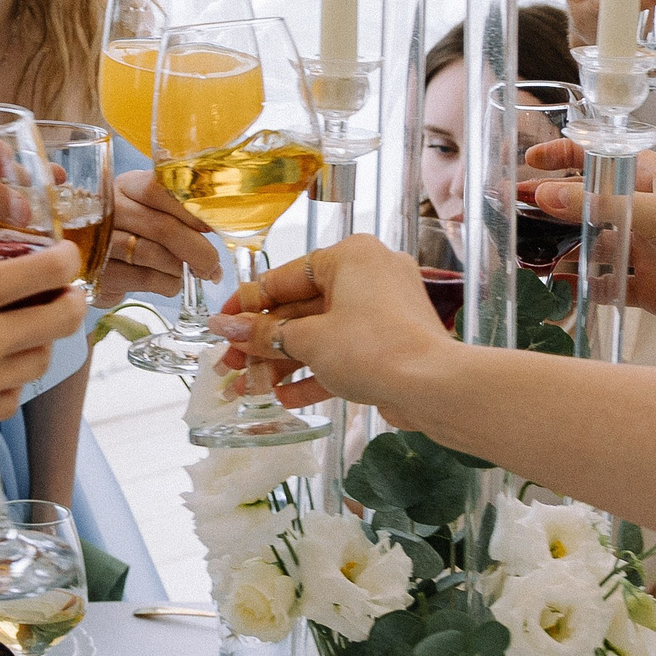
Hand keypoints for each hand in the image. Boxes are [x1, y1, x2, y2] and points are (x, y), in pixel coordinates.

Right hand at [0, 245, 85, 471]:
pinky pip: (16, 395)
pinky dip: (16, 382)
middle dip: (72, 300)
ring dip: (44, 341)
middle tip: (61, 291)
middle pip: (64, 316)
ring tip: (28, 331)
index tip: (62, 254)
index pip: (42, 270)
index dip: (63, 259)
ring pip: (46, 358)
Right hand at [93, 170, 220, 306]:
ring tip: (191, 274)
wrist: (94, 258)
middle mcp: (109, 209)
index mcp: (127, 185)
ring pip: (155, 256)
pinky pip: (147, 279)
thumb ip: (177, 209)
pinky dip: (168, 284)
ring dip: (182, 269)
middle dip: (197, 251)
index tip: (212, 227)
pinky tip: (170, 282)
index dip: (191, 209)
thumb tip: (217, 224)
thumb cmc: (133, 230)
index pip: (160, 189)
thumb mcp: (150, 208)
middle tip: (213, 266)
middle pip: (162, 227)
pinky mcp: (101, 272)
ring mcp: (100, 242)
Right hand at [209, 234, 453, 420]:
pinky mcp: (390, 343)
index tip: (221, 326)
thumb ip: (263, 334)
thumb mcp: (309, 340)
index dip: (247, 305)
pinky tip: (285, 398)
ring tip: (250, 389)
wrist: (435, 388)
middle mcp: (368, 275)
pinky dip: (316, 372)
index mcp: (350, 257)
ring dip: (284, 363)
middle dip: (264, 343)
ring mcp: (382, 311)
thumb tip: (222, 327)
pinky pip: (344, 352)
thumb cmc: (372, 349)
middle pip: (301, 309)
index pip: (284, 277)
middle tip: (230, 364)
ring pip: (320, 334)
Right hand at [525, 143, 655, 352]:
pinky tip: (558, 287)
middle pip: (587, 206)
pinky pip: (604, 285)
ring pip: (591, 246)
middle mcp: (647, 213)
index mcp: (655, 181)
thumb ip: (600, 206)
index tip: (529, 161)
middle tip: (509, 211)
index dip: (564, 157)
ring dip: (560, 250)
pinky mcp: (647, 289)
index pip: (600, 159)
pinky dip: (580, 287)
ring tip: (525, 255)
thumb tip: (543, 195)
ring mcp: (646, 252)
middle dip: (550, 208)